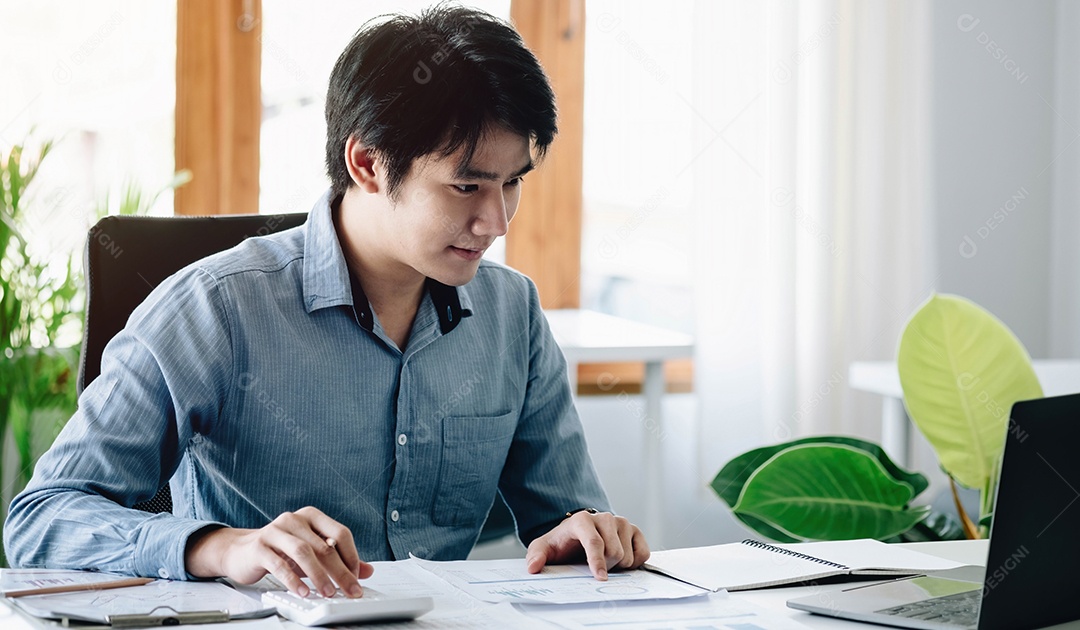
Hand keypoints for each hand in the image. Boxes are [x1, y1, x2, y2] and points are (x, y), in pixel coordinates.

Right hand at [185, 506, 373, 597]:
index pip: (340, 533)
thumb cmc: (280, 551)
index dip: (352, 556)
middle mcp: (294, 519)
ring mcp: (275, 530)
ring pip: (303, 552)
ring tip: (327, 592)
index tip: (357, 578)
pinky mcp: (259, 547)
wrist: (240, 551)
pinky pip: (279, 564)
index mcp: (311, 516)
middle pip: (324, 545)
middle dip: (340, 571)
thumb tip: (367, 571)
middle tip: (349, 590)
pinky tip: (302, 592)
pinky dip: (293, 580)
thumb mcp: (312, 553)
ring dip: (318, 575)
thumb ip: (339, 560)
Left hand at [525, 511, 649, 579]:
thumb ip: (536, 556)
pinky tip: (620, 559)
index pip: (594, 542)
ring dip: (618, 565)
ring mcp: (622, 522)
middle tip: (594, 566)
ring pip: (628, 556)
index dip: (598, 562)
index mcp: (582, 520)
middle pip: (615, 553)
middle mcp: (604, 518)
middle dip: (606, 566)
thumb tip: (533, 567)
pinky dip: (633, 562)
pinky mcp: (635, 530)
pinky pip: (643, 554)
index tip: (600, 578)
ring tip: (605, 560)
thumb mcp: (544, 548)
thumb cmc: (562, 543)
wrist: (577, 536)